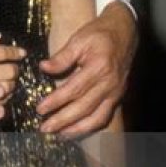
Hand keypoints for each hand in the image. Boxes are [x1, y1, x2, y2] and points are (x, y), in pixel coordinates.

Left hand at [38, 2, 137, 135]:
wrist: (125, 31)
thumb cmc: (99, 34)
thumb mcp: (79, 39)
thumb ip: (62, 56)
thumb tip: (43, 68)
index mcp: (99, 68)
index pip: (73, 90)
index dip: (56, 101)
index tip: (40, 109)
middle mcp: (109, 83)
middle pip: (84, 108)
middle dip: (63, 121)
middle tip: (44, 128)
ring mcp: (115, 92)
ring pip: (96, 118)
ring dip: (76, 129)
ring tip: (58, 135)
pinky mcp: (118, 96)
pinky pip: (104, 116)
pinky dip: (89, 127)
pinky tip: (75, 130)